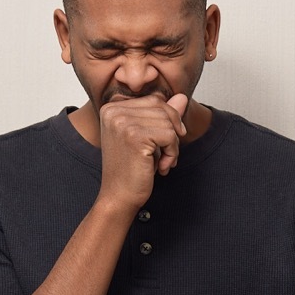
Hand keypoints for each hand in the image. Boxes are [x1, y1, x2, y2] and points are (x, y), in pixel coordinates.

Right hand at [96, 93, 187, 212]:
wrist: (118, 197)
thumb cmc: (131, 169)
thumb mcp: (148, 137)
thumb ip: (164, 115)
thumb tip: (182, 96)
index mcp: (112, 107)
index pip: (154, 100)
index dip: (167, 122)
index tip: (161, 144)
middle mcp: (114, 110)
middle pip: (162, 108)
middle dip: (171, 132)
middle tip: (165, 155)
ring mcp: (122, 122)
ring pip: (169, 122)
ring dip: (172, 145)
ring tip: (162, 162)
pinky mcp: (134, 136)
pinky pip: (170, 135)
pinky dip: (172, 153)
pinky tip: (161, 167)